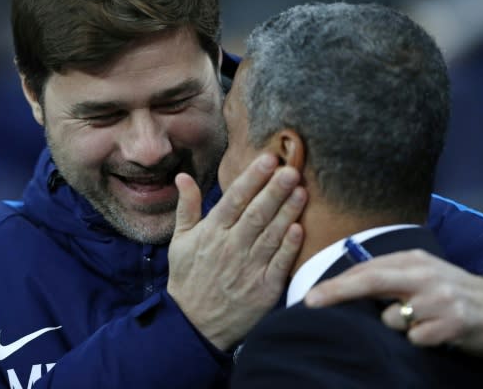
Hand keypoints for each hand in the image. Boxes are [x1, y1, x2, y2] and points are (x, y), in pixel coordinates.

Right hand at [167, 153, 306, 350]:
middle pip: (256, 213)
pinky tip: (300, 228)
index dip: (252, 178)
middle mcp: (230, 247)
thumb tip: (183, 176)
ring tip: (302, 191)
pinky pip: (279, 263)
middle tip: (291, 169)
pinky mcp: (264, 289)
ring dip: (288, 212)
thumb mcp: (180, 241)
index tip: (268, 159)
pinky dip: (289, 246)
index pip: (234, 199)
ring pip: (271, 234)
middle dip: (274, 190)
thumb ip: (186, 207)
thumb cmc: (188, 277)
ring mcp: (248, 268)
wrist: (194, 324)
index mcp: (211, 233)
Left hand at [304, 249, 482, 355]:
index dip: (337, 282)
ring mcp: (439, 298)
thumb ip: (388, 276)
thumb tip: (344, 285)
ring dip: (396, 326)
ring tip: (418, 322)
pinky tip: (434, 334)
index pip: (366, 269)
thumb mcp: (420, 274)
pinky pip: (417, 338)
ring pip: (393, 318)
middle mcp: (423, 274)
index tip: (311, 295)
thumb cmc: (449, 291)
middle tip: (312, 301)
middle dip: (338, 291)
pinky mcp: (455, 322)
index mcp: (411, 260)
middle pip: (372, 280)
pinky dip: (419, 340)